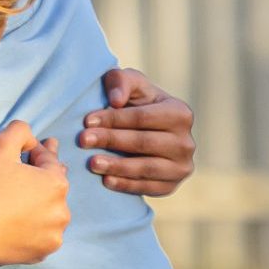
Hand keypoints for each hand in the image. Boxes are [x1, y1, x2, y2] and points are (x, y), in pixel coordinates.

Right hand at [0, 121, 70, 267]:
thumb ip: (19, 130)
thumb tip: (30, 137)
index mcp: (56, 183)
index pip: (49, 160)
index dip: (36, 152)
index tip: (28, 150)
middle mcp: (62, 211)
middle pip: (52, 188)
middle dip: (40, 179)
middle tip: (26, 175)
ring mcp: (53, 235)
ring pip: (49, 213)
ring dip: (39, 205)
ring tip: (20, 202)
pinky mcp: (41, 253)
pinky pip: (40, 235)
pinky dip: (32, 228)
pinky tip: (19, 224)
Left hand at [82, 68, 195, 195]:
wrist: (144, 131)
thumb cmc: (134, 102)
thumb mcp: (129, 83)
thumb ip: (121, 81)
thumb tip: (116, 100)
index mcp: (180, 113)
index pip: (143, 117)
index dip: (114, 119)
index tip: (87, 120)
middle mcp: (186, 141)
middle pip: (144, 142)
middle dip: (111, 140)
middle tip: (83, 140)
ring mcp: (181, 166)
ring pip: (147, 168)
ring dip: (117, 166)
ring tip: (92, 162)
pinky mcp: (171, 185)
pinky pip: (148, 187)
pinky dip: (126, 185)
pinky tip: (106, 180)